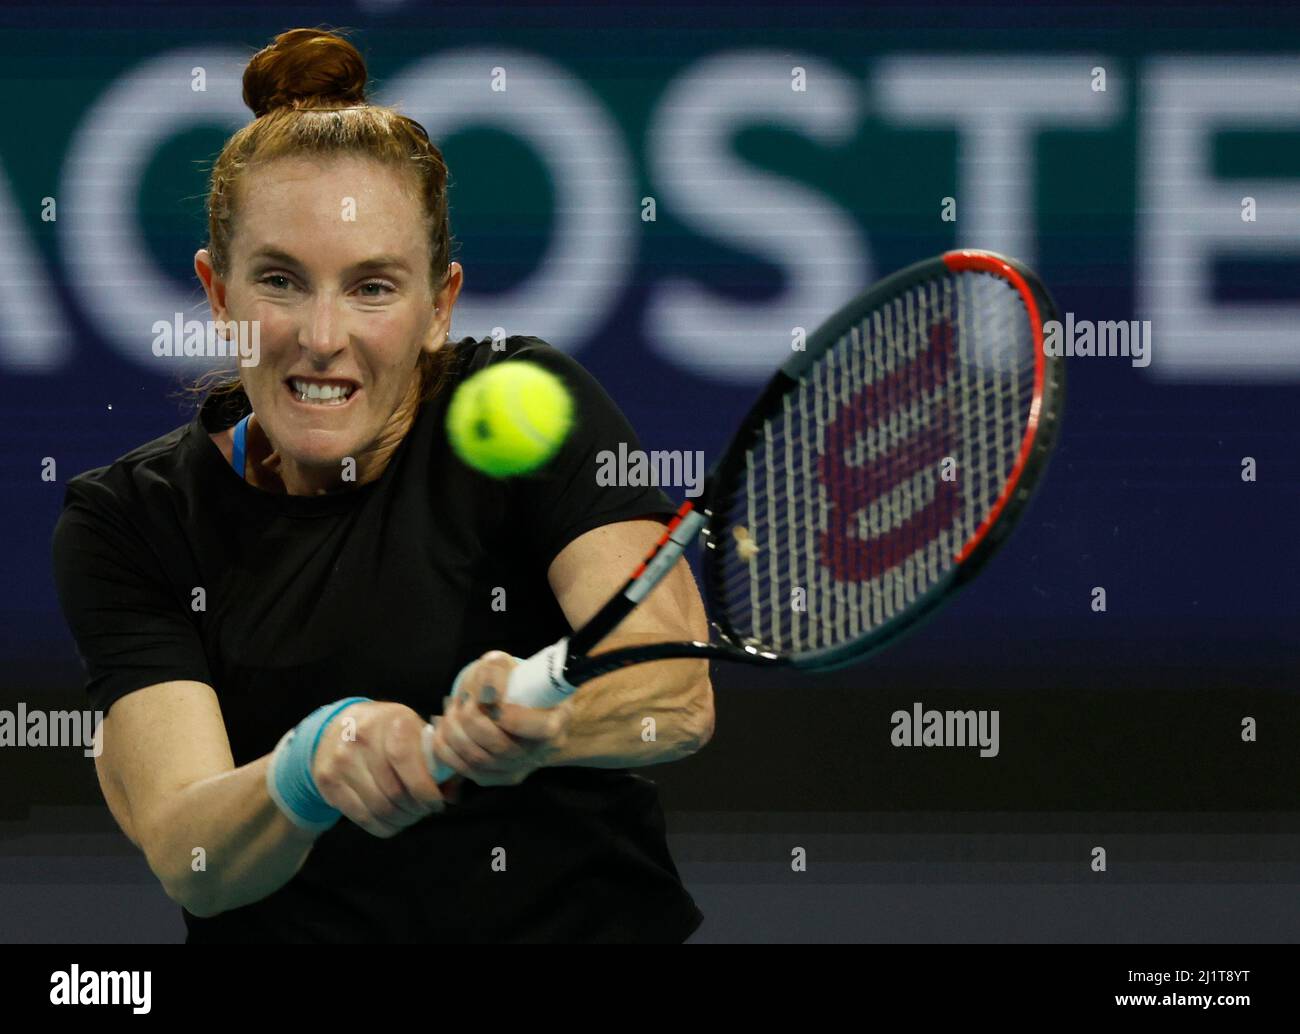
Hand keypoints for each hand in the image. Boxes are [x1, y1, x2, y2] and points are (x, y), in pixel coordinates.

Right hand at [310, 701, 446, 836]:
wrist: (339, 726)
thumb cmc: (389, 732)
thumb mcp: (414, 732)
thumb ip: (437, 760)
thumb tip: (452, 795)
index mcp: (393, 722)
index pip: (407, 762)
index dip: (425, 791)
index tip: (436, 803)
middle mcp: (363, 738)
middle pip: (394, 792)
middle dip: (416, 810)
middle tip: (424, 812)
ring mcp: (342, 760)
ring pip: (378, 808)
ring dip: (401, 820)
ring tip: (410, 816)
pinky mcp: (328, 781)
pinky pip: (361, 817)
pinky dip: (382, 827)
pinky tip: (392, 822)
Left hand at [430, 650, 575, 787]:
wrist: (514, 705)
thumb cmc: (512, 681)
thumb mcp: (507, 665)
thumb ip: (496, 671)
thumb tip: (484, 695)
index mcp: (555, 721)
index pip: (541, 729)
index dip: (513, 719)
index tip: (488, 700)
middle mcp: (540, 751)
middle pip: (501, 747)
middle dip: (470, 720)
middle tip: (459, 699)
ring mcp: (519, 768)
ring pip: (479, 760)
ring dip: (454, 733)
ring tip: (449, 710)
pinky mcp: (497, 777)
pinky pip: (467, 771)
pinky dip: (448, 750)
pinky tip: (443, 728)